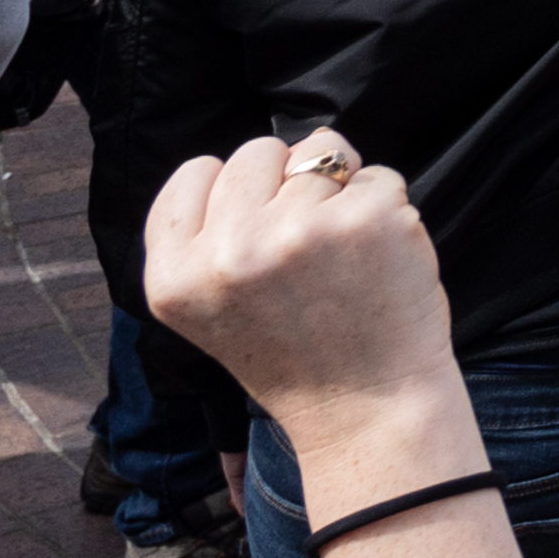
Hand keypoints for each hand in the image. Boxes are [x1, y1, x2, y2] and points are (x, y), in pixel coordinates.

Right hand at [140, 137, 477, 495]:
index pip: (194, 172)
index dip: (232, 191)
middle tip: (304, 249)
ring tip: (339, 257)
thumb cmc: (296, 352)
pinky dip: (384, 207)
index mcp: (174, 277)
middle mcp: (228, 252)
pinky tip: (377, 261)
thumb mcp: (211, 308)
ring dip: (339, 190)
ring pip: (322, 151)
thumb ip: (208, 237)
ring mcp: (298, 231)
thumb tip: (243, 158)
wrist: (367, 407)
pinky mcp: (366, 218)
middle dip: (286, 182)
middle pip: (257, 151)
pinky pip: (377, 174)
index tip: (254, 232)